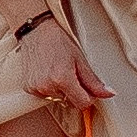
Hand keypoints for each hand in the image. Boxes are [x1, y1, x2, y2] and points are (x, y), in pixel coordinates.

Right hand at [17, 13, 112, 136]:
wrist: (36, 32)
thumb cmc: (57, 41)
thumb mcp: (80, 59)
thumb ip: (94, 81)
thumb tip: (108, 93)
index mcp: (62, 79)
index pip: (82, 103)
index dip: (89, 97)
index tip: (89, 89)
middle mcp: (47, 86)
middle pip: (70, 103)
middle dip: (75, 92)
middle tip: (72, 73)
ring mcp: (36, 88)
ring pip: (58, 100)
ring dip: (62, 91)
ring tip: (59, 71)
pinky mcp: (28, 89)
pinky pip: (45, 96)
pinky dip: (50, 88)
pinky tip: (49, 74)